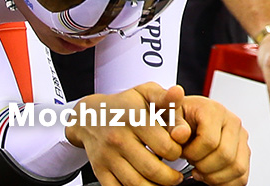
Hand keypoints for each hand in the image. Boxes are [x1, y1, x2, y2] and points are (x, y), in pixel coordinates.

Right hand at [68, 83, 189, 185]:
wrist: (90, 115)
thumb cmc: (125, 105)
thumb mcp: (145, 92)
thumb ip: (165, 97)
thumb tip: (178, 92)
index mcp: (135, 119)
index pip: (165, 145)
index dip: (178, 152)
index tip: (179, 151)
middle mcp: (119, 139)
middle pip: (151, 169)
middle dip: (170, 177)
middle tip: (177, 177)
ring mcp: (108, 156)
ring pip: (135, 183)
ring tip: (165, 184)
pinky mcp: (100, 170)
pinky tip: (146, 185)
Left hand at [170, 91, 250, 185]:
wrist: (190, 118)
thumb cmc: (181, 118)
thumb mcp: (171, 116)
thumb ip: (173, 123)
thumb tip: (180, 134)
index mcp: (215, 111)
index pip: (210, 141)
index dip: (193, 154)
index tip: (184, 152)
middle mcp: (233, 122)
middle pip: (226, 155)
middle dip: (204, 167)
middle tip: (193, 163)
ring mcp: (241, 138)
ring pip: (237, 167)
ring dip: (215, 177)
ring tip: (201, 170)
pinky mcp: (244, 152)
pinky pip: (242, 176)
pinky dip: (225, 183)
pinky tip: (210, 177)